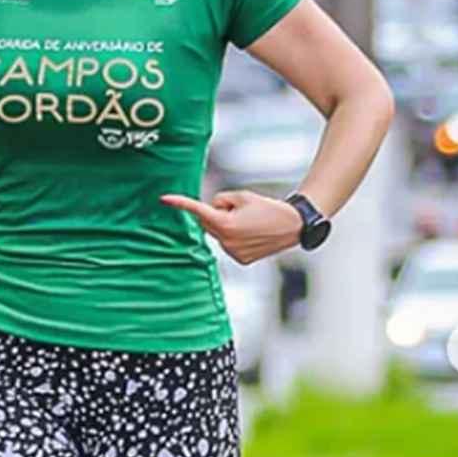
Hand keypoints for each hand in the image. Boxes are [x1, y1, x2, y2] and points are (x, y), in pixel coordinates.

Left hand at [159, 190, 304, 263]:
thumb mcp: (241, 196)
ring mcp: (233, 253)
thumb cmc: (268, 208)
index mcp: (225, 224)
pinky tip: (250, 234)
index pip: (198, 211)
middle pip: (207, 222)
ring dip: (225, 226)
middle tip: (238, 209)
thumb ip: (220, 200)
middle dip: (216, 213)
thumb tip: (210, 210)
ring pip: (217, 233)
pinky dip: (233, 237)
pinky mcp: (240, 260)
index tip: (164, 199)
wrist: (293, 225)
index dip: (180, 203)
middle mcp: (226, 241)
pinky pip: (227, 243)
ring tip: (249, 222)